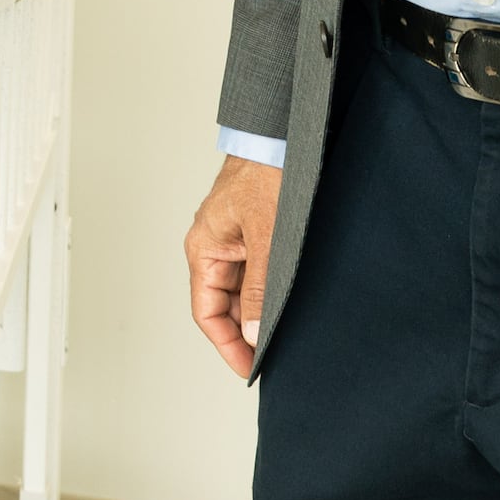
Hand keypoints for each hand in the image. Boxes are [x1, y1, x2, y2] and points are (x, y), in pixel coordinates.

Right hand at [183, 153, 284, 379]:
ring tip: (290, 330)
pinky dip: (274, 290)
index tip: (252, 367)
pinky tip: (295, 299)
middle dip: (249, 331)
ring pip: (246, 290)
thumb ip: (261, 287)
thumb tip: (256, 332)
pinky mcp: (258, 231)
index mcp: (204, 249)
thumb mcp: (266, 237)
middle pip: (226, 305)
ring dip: (264, 310)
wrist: (284, 132)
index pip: (207, 312)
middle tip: (278, 354)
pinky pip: (261, 271)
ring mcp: (237, 239)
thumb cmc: (266, 172)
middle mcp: (216, 247)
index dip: (228, 345)